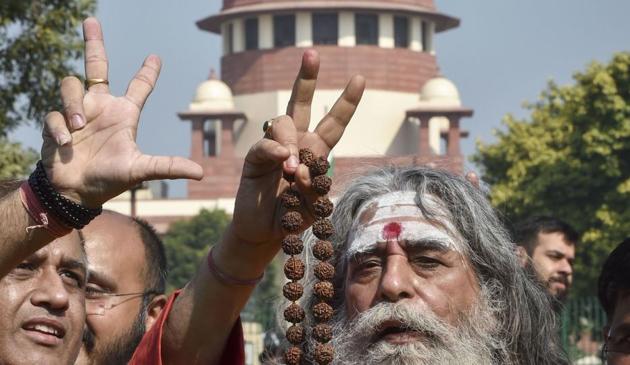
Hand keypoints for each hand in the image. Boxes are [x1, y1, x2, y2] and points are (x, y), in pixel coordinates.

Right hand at [41, 17, 201, 206]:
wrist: (76, 192)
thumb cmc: (110, 179)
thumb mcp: (141, 170)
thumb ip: (168, 166)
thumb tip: (201, 172)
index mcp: (123, 114)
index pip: (138, 86)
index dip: (147, 71)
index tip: (156, 56)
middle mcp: (100, 107)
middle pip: (96, 66)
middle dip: (93, 43)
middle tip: (91, 21)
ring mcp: (77, 112)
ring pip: (70, 85)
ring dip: (73, 104)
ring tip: (78, 128)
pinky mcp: (56, 122)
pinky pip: (54, 113)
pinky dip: (59, 128)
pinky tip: (66, 143)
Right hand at [230, 50, 364, 245]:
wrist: (265, 233)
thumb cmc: (295, 216)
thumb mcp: (315, 205)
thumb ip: (312, 185)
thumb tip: (295, 164)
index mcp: (316, 151)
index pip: (334, 122)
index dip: (347, 102)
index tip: (360, 78)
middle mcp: (296, 143)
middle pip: (300, 102)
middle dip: (307, 77)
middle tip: (312, 53)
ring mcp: (274, 148)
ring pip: (283, 122)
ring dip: (291, 142)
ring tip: (292, 170)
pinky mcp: (255, 159)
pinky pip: (264, 145)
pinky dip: (274, 150)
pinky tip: (282, 159)